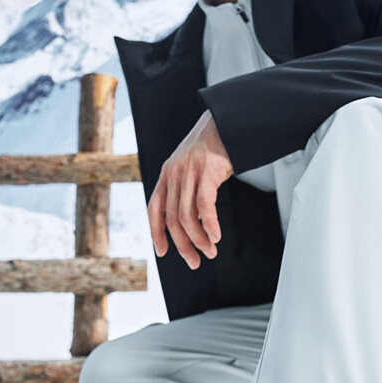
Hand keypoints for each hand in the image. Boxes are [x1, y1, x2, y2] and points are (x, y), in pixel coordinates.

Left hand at [148, 109, 232, 269]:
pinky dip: (209, 225)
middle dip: (183, 245)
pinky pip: (205, 206)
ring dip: (199, 240)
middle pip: (172, 219)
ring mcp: (189, 172)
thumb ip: (186, 190)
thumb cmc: (212, 147)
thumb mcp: (190, 167)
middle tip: (195, 261)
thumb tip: (192, 221)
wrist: (227, 122)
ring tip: (210, 251)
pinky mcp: (207, 171)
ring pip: (187, 217)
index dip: (156, 233)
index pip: (154, 209)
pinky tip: (216, 236)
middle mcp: (174, 174)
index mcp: (166, 174)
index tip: (163, 252)